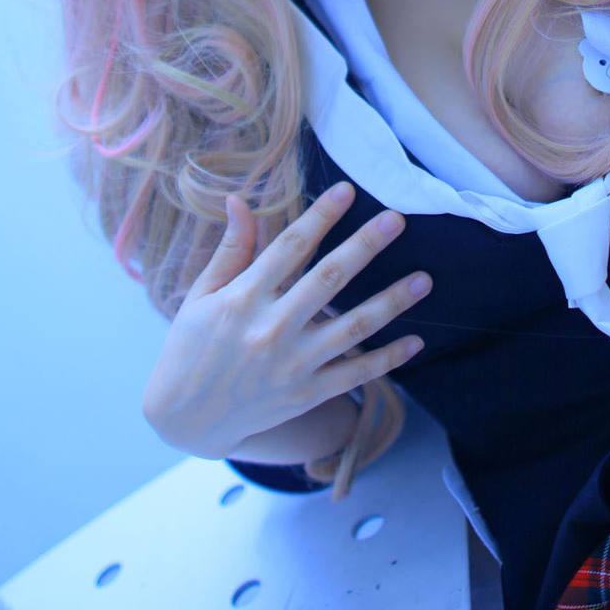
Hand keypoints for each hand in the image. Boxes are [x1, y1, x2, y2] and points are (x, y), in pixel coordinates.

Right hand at [141, 182, 429, 456]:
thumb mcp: (201, 295)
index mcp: (242, 299)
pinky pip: (354, 375)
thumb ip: (230, 250)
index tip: (346, 191)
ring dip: (391, 302)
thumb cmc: (191, 348)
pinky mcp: (305, 394)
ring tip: (424, 280)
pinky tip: (415, 342)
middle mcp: (271, 329)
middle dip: (365, 246)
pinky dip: (386, 360)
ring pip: (352, 328)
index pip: (289, 248)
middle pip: (328, 280)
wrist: (186, 419)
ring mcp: (292, 365)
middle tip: (397, 219)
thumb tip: (238, 200)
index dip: (319, 217)